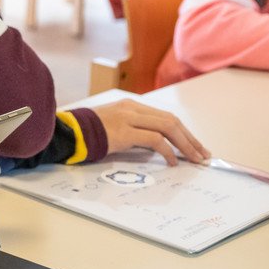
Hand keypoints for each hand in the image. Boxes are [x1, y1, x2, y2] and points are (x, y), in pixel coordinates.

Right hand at [94, 99, 210, 165]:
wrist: (66, 133)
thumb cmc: (86, 134)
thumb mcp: (113, 128)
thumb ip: (133, 132)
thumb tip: (154, 148)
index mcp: (130, 106)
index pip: (164, 116)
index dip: (183, 132)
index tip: (194, 146)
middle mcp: (132, 108)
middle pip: (171, 120)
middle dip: (190, 138)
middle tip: (202, 154)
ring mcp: (128, 118)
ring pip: (168, 127)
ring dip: (185, 144)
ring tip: (194, 159)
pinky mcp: (125, 132)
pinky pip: (155, 140)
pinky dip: (168, 151)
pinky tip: (173, 162)